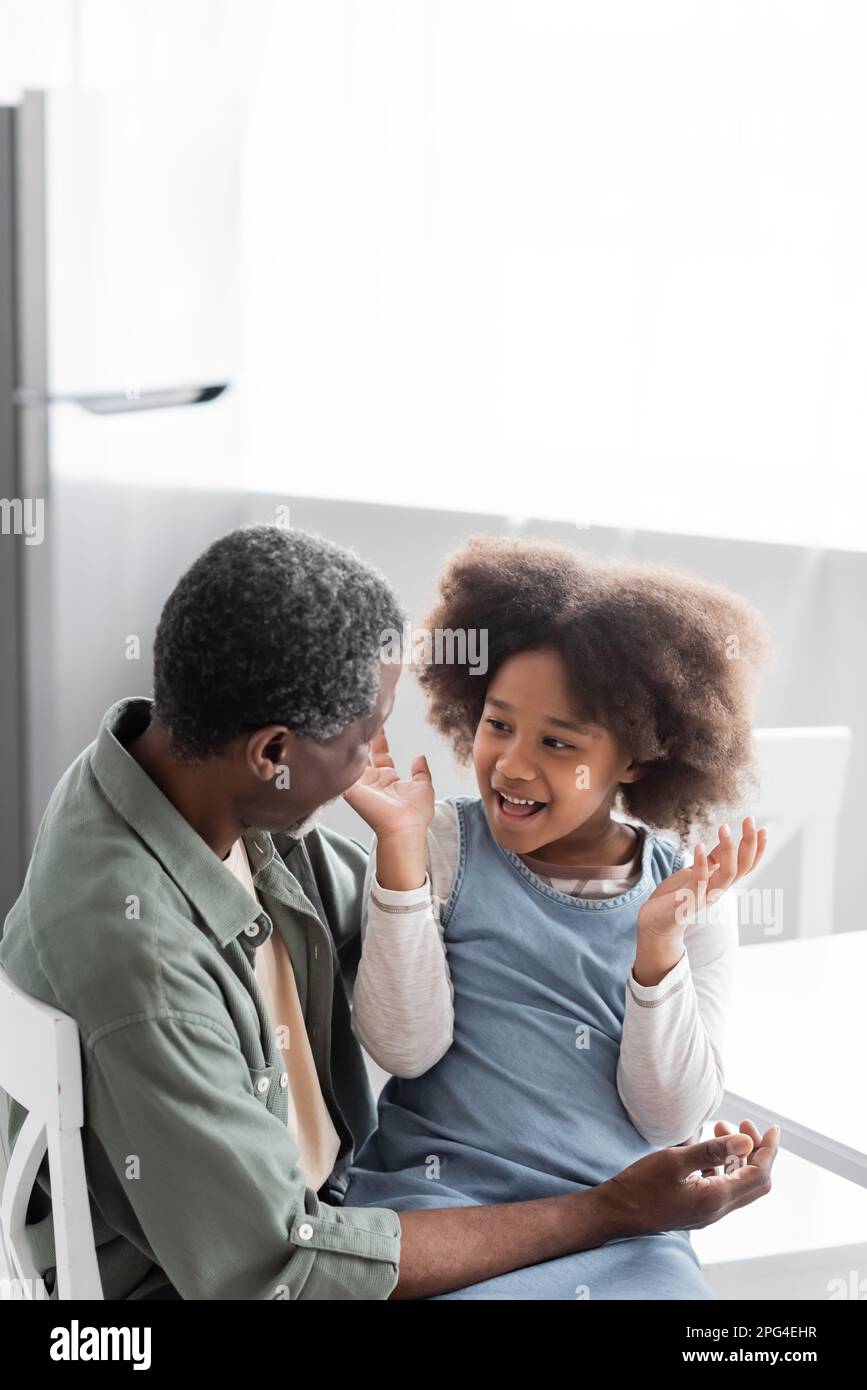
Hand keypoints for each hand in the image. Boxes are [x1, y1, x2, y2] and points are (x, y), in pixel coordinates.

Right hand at [343, 729, 435, 840]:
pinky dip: (342, 754)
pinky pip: (344, 768)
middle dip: (364, 736)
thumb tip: (419, 756)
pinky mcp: (351, 787)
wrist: (403, 826)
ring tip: (351, 721)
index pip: (381, 755)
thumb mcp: (424, 787)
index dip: (380, 740)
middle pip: (365, 753)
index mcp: (389, 779)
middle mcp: (373, 780)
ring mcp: (361, 783)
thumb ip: (421, 771)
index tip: (379, 725)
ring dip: (352, 742)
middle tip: (362, 717)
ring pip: (353, 758)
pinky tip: (342, 738)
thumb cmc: (415, 813)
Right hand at [597, 1119, 779, 1238]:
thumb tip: (746, 1140)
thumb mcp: (675, 1161)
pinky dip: (724, 1165)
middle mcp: (718, 1208)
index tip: (773, 1128)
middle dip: (757, 1151)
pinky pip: (722, 1186)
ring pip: (739, 1184)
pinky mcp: (697, 1208)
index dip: (769, 1150)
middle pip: (755, 1181)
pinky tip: (706, 1150)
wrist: (618, 1212)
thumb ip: (712, 1151)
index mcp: (717, 1197)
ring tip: (720, 1128)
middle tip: (743, 1124)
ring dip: (739, 1157)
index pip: (759, 1174)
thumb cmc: (642, 1186)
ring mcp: (708, 1210)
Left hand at [638, 816, 767, 938]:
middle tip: (750, 819)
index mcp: (721, 883)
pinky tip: (698, 845)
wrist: (656, 923)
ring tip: (724, 827)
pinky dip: (701, 863)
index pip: (747, 865)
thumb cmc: (677, 896)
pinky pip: (700, 881)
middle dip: (749, 843)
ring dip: (728, 850)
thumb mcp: (697, 872)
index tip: (762, 828)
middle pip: (743, 866)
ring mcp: (706, 896)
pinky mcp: (689, 900)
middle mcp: (718, 890)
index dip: (757, 849)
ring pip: (728, 873)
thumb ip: (713, 860)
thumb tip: (727, 841)